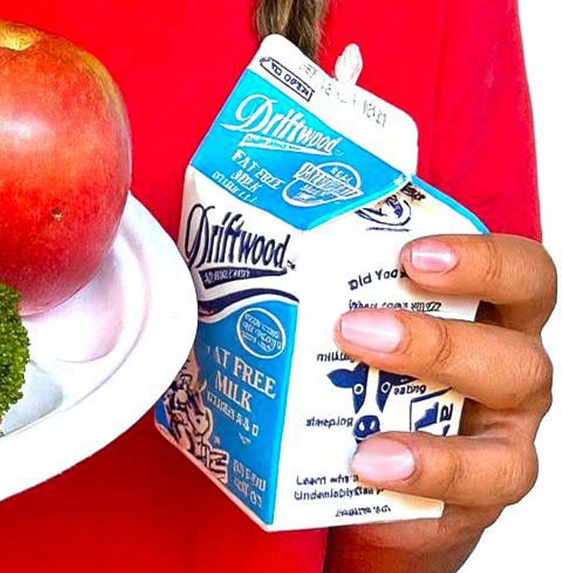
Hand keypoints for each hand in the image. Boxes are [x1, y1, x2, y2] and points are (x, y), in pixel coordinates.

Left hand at [325, 232, 555, 572]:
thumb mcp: (346, 324)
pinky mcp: (485, 491)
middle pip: (517, 342)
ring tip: (356, 378)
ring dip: (430, 381)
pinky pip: (478, 479)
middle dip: (434, 331)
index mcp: (485, 310)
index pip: (521, 271)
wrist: (364, 486)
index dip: (481, 256)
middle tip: (355, 324)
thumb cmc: (360, 382)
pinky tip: (369, 459)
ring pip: (509, 401)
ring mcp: (504, 430)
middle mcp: (509, 364)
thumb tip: (214, 244)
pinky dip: (424, 466)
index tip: (411, 252)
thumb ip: (310, 283)